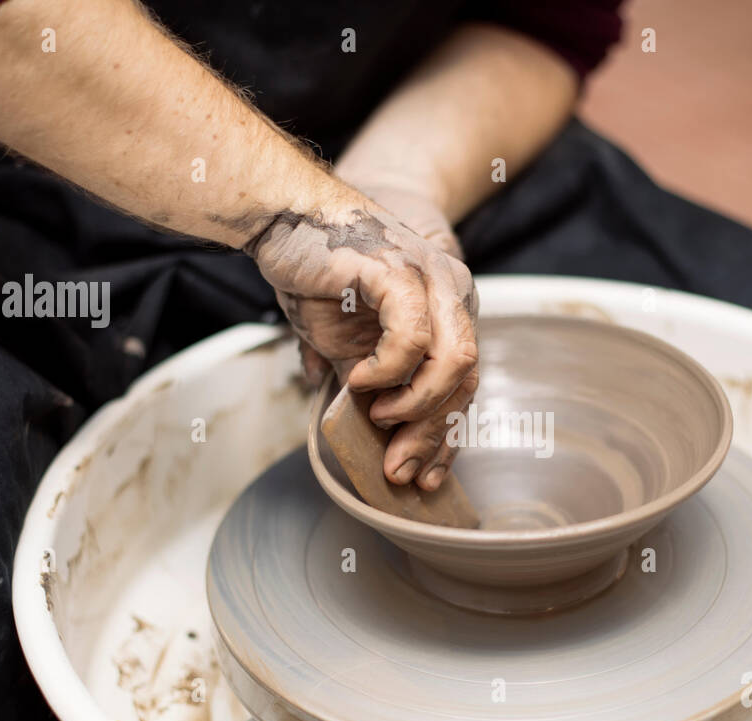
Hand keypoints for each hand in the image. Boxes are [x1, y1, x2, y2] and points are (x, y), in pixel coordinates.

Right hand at [249, 188, 477, 491]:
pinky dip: (391, 369)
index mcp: (448, 311)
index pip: (464, 384)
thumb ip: (366, 383)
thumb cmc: (317, 274)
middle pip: (467, 380)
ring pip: (454, 361)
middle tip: (400, 467)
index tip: (429, 476)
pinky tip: (363, 380)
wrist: (285, 214)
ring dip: (418, 404)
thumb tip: (367, 431)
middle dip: (434, 434)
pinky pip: (413, 336)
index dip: (448, 435)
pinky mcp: (399, 270)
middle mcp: (452, 293)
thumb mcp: (347, 343)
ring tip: (380, 416)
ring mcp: (431, 279)